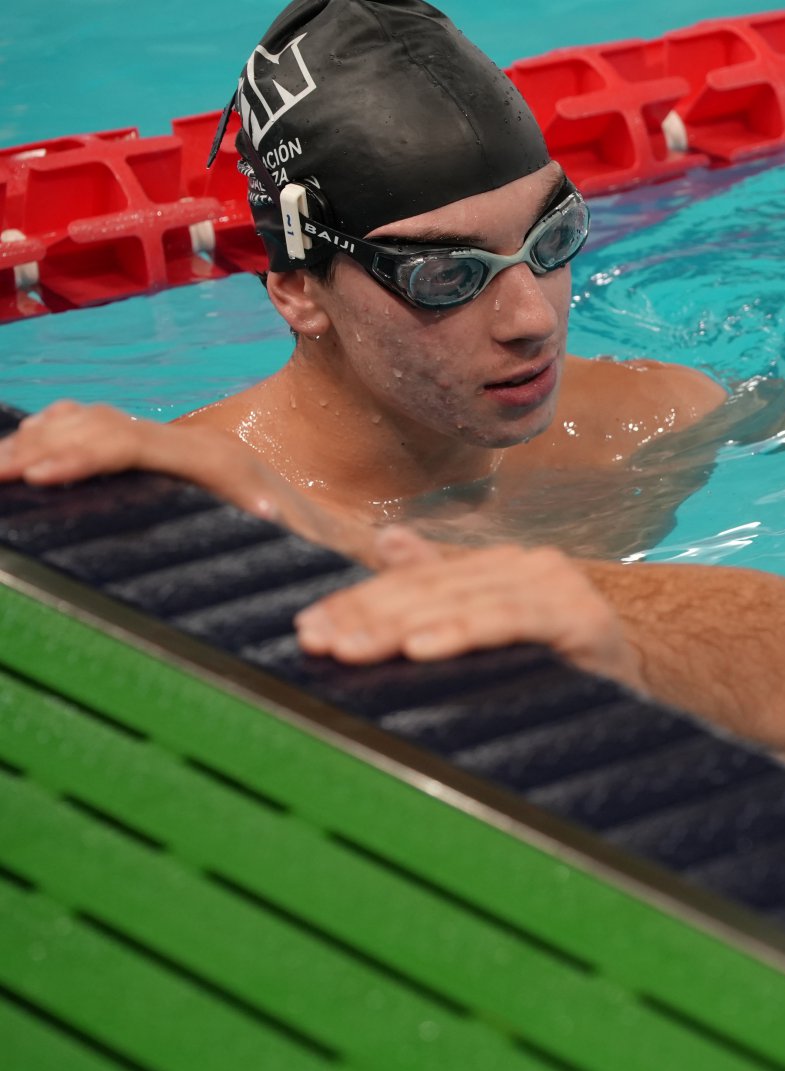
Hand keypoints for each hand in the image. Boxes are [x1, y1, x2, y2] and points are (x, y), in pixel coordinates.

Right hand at [0, 400, 375, 562]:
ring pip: (96, 425)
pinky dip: (58, 440)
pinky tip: (24, 459)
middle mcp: (197, 447)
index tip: (41, 472)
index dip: (90, 453)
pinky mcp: (165, 462)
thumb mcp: (355, 546)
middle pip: (103, 427)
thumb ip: (369, 550)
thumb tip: (353, 538)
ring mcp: (178, 449)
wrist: (353, 513)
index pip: (141, 444)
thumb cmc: (344, 539)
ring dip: (43, 440)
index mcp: (226, 465)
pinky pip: (101, 435)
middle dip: (44, 446)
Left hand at [295, 527, 644, 685]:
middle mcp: (530, 566)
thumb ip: (443, 583)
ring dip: (403, 626)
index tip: (310, 627)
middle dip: (369, 615)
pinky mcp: (580, 621)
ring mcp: (558, 589)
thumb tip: (387, 540)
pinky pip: (510, 622)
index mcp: (504, 566)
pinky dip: (464, 632)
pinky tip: (423, 647)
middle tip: (318, 641)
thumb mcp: (495, 627)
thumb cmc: (562, 668)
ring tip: (355, 647)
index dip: (362, 600)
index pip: (418, 580)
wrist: (642, 697)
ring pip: (463, 602)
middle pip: (433, 588)